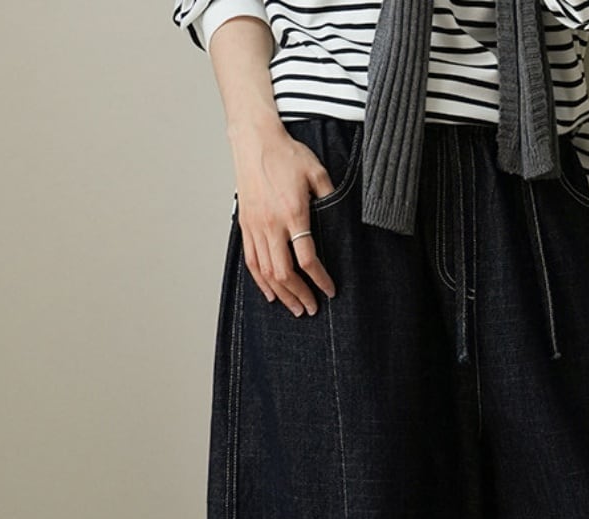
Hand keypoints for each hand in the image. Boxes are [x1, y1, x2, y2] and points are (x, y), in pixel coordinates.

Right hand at [231, 126, 338, 314]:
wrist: (254, 139)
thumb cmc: (286, 154)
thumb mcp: (317, 172)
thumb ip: (330, 198)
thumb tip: (343, 221)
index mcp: (292, 213)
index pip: (307, 259)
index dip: (320, 280)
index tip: (330, 290)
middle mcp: (271, 224)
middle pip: (284, 272)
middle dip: (300, 295)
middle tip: (312, 309)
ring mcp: (255, 226)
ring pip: (266, 272)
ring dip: (282, 294)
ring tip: (295, 308)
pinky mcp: (245, 225)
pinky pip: (251, 261)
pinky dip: (260, 281)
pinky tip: (271, 293)